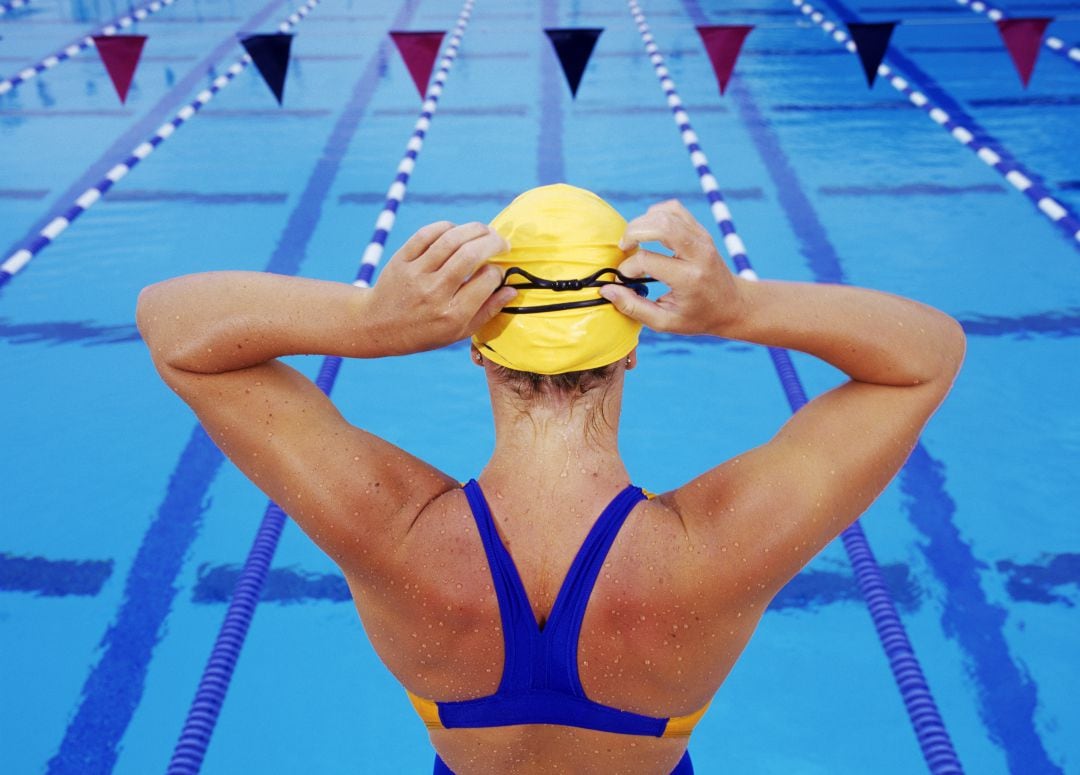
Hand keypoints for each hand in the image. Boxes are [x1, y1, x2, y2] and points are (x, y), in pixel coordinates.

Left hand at [367, 221, 516, 353]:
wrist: (378, 326)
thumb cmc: (424, 332)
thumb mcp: (458, 332)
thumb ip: (487, 312)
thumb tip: (512, 290)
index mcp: (453, 314)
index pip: (487, 280)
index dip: (498, 271)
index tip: (498, 271)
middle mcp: (435, 292)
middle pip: (471, 254)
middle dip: (493, 242)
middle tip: (502, 242)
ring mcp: (416, 274)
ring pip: (451, 239)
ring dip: (475, 229)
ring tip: (486, 232)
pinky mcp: (401, 260)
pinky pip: (427, 234)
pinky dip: (447, 227)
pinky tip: (457, 232)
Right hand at [599, 200, 744, 335]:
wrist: (732, 305)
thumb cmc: (697, 317)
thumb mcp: (665, 322)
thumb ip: (633, 307)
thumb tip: (607, 289)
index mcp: (689, 278)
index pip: (647, 260)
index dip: (627, 268)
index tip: (623, 279)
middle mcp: (698, 253)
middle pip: (660, 225)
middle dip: (632, 232)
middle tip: (624, 248)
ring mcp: (701, 238)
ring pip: (665, 213)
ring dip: (641, 222)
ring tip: (633, 240)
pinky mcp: (701, 230)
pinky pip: (674, 209)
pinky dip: (655, 214)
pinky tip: (649, 231)